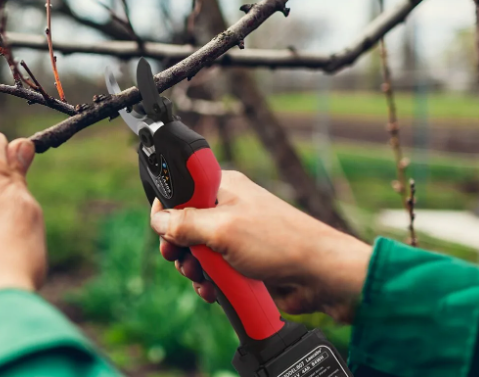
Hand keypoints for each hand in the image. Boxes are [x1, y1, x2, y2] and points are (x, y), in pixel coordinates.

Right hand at [150, 171, 371, 322]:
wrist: (320, 275)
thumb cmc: (280, 242)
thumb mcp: (222, 230)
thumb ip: (185, 224)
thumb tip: (158, 220)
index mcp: (224, 188)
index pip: (182, 189)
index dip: (167, 209)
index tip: (161, 228)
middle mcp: (229, 208)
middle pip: (185, 225)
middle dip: (178, 246)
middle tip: (177, 258)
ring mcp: (236, 236)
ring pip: (199, 251)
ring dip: (194, 268)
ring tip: (200, 278)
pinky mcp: (244, 260)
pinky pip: (215, 270)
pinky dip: (210, 282)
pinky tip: (212, 291)